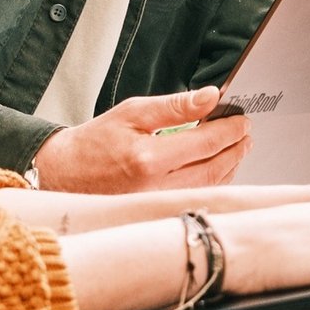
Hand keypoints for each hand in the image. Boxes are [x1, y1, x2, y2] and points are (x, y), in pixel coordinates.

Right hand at [32, 87, 250, 193]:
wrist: (65, 174)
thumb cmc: (95, 142)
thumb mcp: (132, 112)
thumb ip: (175, 106)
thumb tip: (211, 97)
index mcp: (149, 158)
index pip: (207, 143)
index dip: (230, 130)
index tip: (242, 119)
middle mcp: (156, 187)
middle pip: (214, 169)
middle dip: (236, 148)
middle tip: (245, 132)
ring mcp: (158, 204)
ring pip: (209, 186)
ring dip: (230, 166)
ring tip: (237, 147)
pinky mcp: (158, 212)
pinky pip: (196, 197)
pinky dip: (214, 181)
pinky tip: (219, 167)